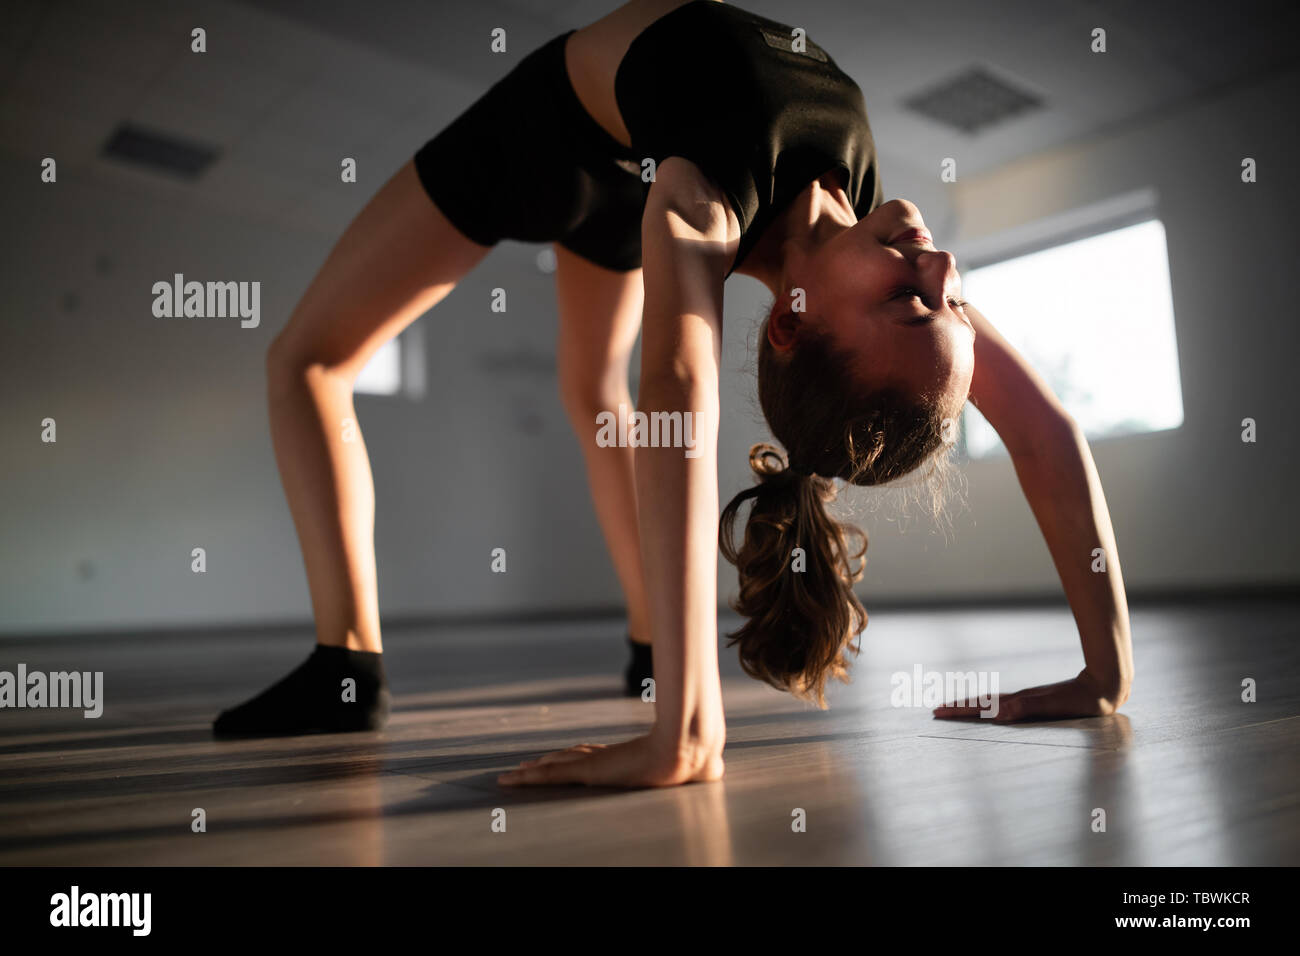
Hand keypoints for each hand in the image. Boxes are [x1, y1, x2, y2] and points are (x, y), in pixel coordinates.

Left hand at [497, 733, 723, 787]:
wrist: (686, 752)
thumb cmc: (693, 759)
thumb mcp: (695, 767)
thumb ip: (703, 767)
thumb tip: (719, 768)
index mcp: (627, 758)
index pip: (595, 757)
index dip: (577, 758)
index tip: (564, 759)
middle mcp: (607, 758)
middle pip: (570, 759)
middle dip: (549, 763)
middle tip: (528, 766)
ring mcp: (596, 764)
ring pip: (553, 768)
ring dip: (531, 773)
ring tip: (511, 777)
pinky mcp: (588, 772)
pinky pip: (551, 777)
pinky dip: (529, 778)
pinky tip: (511, 780)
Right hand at [933, 670, 1128, 722]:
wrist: (1103, 685)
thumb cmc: (1081, 700)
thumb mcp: (1054, 706)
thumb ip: (1025, 707)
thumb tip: (996, 712)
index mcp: (1018, 701)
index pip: (981, 706)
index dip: (960, 710)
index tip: (938, 712)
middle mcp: (1018, 699)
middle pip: (982, 703)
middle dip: (959, 708)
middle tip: (937, 711)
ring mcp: (1025, 699)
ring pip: (991, 702)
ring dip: (971, 706)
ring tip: (956, 709)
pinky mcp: (1035, 700)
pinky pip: (1003, 704)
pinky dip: (988, 707)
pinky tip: (991, 709)